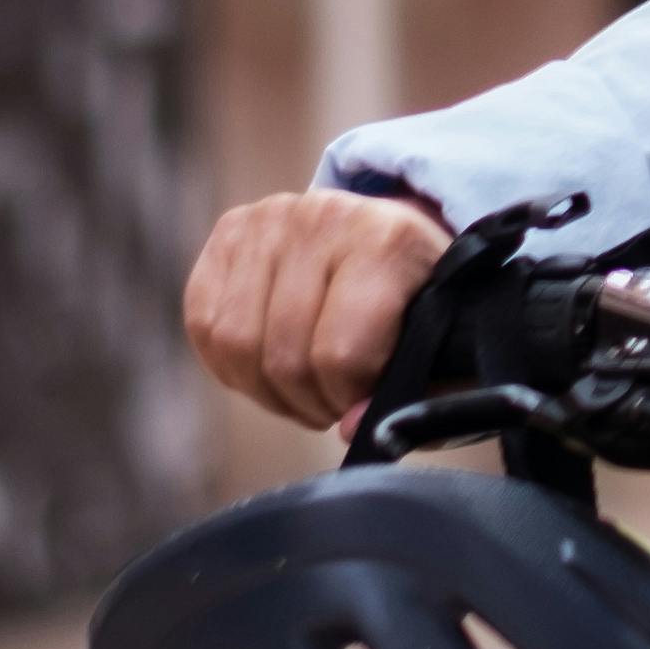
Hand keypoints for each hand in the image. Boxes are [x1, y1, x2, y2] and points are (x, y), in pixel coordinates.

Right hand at [185, 189, 451, 431]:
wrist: (397, 226)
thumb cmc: (422, 292)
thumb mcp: (446, 336)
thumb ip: (414, 391)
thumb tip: (351, 428)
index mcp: (388, 242)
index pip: (341, 353)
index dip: (347, 397)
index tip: (362, 401)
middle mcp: (325, 219)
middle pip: (284, 355)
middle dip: (308, 401)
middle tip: (331, 405)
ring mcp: (270, 220)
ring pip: (235, 343)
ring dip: (265, 390)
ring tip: (302, 390)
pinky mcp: (230, 229)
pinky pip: (203, 323)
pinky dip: (230, 364)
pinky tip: (268, 367)